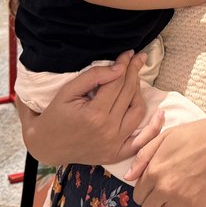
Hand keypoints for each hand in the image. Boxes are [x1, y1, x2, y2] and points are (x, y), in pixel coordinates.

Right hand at [17, 51, 150, 166]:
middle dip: (134, 72)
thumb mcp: (68, 91)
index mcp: (95, 114)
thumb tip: (119, 67)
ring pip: (138, 111)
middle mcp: (108, 130)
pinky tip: (160, 113)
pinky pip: (141, 142)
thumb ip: (93, 77)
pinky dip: (153, 129)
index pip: (118, 82)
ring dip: (140, 92)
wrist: (45, 145)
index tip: (128, 52)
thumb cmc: (54, 115)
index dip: (125, 64)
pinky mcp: (117, 154)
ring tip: (134, 79)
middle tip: (137, 58)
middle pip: (129, 93)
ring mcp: (114, 144)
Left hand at [128, 112, 205, 206]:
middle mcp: (164, 188)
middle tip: (162, 195)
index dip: (144, 192)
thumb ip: (143, 156)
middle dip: (152, 203)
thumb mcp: (165, 137)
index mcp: (154, 170)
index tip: (152, 188)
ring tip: (173, 201)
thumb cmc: (195, 135)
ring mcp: (181, 199)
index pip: (138, 195)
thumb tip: (128, 176)